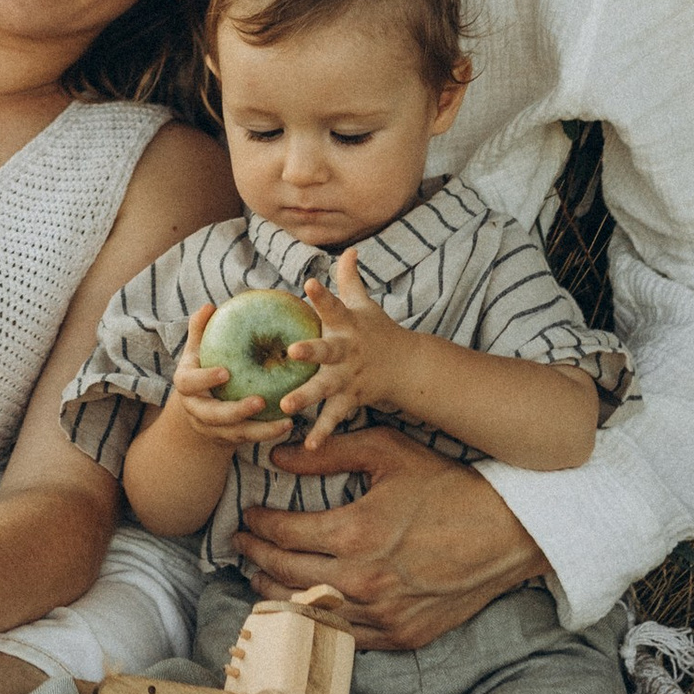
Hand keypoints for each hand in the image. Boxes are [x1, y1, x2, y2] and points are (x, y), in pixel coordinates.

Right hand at [167, 298, 286, 445]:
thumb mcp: (198, 349)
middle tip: (260, 401)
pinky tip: (288, 424)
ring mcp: (212, 429)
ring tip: (287, 421)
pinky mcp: (227, 440)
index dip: (205, 380)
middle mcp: (196, 410)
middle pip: (213, 416)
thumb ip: (201, 330)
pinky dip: (268, 433)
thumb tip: (209, 306)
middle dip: (237, 411)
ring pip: (236, 433)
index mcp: (186, 386)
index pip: (190, 383)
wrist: (197, 407)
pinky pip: (249, 439)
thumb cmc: (202, 366)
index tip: (226, 372)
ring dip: (261, 430)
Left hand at [232, 445, 549, 650]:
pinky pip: (344, 637)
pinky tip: (304, 607)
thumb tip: (278, 457)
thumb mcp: (389, 453)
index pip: (282, 534)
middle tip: (242, 546)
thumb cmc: (448, 486)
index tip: (247, 518)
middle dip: (256, 557)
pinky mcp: (401, 636)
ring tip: (259, 577)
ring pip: (308, 611)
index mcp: (354, 533)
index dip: (257, 525)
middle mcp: (361, 580)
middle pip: (286, 573)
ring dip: (276, 593)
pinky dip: (317, 622)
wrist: (507, 532)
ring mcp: (381, 614)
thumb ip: (330, 454)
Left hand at [278, 249, 418, 451]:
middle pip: (328, 350)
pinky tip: (307, 445)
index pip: (333, 305)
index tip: (309, 282)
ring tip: (286, 406)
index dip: (322, 294)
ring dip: (306, 397)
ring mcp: (349, 378)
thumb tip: (351, 248)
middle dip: (311, 351)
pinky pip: (334, 418)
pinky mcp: (351, 400)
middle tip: (292, 352)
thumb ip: (350, 279)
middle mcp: (347, 352)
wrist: (407, 366)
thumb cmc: (375, 330)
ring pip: (326, 388)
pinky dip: (323, 432)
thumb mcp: (364, 304)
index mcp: (348, 325)